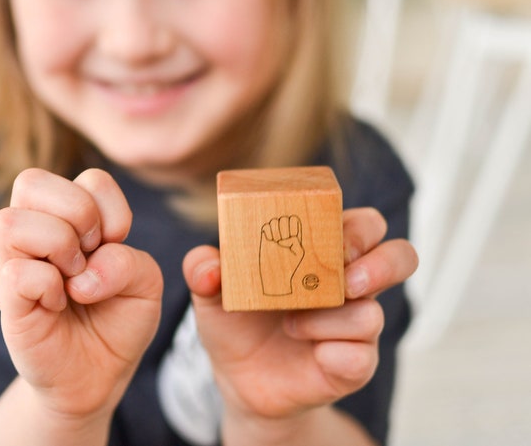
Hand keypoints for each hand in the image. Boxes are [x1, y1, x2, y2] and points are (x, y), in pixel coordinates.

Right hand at [0, 168, 162, 417]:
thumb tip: (87, 268)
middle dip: (78, 214)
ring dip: (57, 247)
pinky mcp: (7, 302)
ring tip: (73, 279)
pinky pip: (16, 273)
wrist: (99, 375)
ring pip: (9, 221)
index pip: (90, 178)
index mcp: (68, 217)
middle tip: (90, 254)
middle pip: (31, 181)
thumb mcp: (145, 285)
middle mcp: (36, 232)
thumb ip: (129, 260)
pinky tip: (57, 305)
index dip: (113, 209)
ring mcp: (15, 265)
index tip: (117, 245)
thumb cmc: (117, 321)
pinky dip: (49, 287)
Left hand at [183, 207, 416, 420]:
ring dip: (330, 318)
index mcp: (323, 253)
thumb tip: (207, 267)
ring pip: (374, 313)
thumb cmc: (237, 321)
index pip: (363, 224)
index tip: (330, 236)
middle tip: (344, 277)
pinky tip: (309, 352)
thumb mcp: (212, 292)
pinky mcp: (353, 365)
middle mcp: (349, 285)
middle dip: (379, 262)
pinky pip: (362, 357)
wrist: (239, 379)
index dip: (357, 227)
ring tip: (291, 323)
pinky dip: (333, 353)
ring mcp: (355, 327)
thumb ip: (203, 269)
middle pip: (399, 256)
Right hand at [259, 215, 304, 294]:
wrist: (276, 273)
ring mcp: (274, 234)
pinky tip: (269, 241)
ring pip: (274, 221)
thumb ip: (295, 241)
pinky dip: (268, 233)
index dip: (292, 227)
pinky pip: (265, 226)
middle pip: (284, 218)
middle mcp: (284, 231)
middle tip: (282, 242)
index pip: (294, 219)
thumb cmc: (289, 265)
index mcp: (294, 234)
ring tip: (276, 242)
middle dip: (283, 230)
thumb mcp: (299, 253)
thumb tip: (282, 238)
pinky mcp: (265, 237)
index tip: (292, 239)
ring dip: (275, 231)